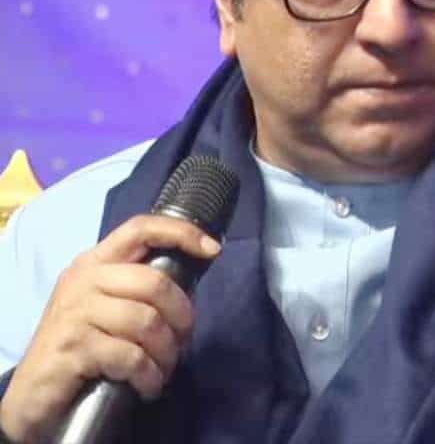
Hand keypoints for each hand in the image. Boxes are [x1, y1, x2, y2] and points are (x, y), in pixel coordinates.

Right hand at [0, 214, 220, 442]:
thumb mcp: (105, 307)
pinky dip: (149, 376)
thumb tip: (191, 289)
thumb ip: (138, 290)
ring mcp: (75, 311)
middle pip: (156, 282)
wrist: (34, 391)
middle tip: (182, 344)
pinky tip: (148, 386)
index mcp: (95, 263)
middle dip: (182, 317)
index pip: (141, 228)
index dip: (182, 232)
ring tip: (163, 369)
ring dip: (167, 353)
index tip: (213, 249)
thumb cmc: (79, 346)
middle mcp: (84, 279)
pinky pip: (131, 357)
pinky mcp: (72, 346)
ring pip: (147, 322)